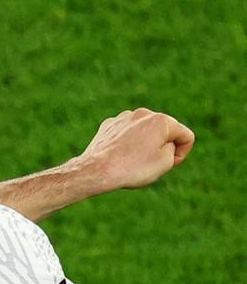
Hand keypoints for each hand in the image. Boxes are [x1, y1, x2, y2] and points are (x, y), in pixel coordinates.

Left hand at [77, 108, 194, 191]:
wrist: (98, 169)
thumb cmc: (134, 168)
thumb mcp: (166, 162)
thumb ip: (173, 147)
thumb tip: (164, 140)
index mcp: (161, 120)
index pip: (186, 136)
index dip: (182, 154)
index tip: (169, 165)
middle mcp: (143, 113)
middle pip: (164, 131)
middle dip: (163, 146)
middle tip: (152, 164)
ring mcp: (124, 117)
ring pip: (144, 131)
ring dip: (145, 144)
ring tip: (134, 160)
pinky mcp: (110, 124)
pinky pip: (127, 133)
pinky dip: (128, 143)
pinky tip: (121, 155)